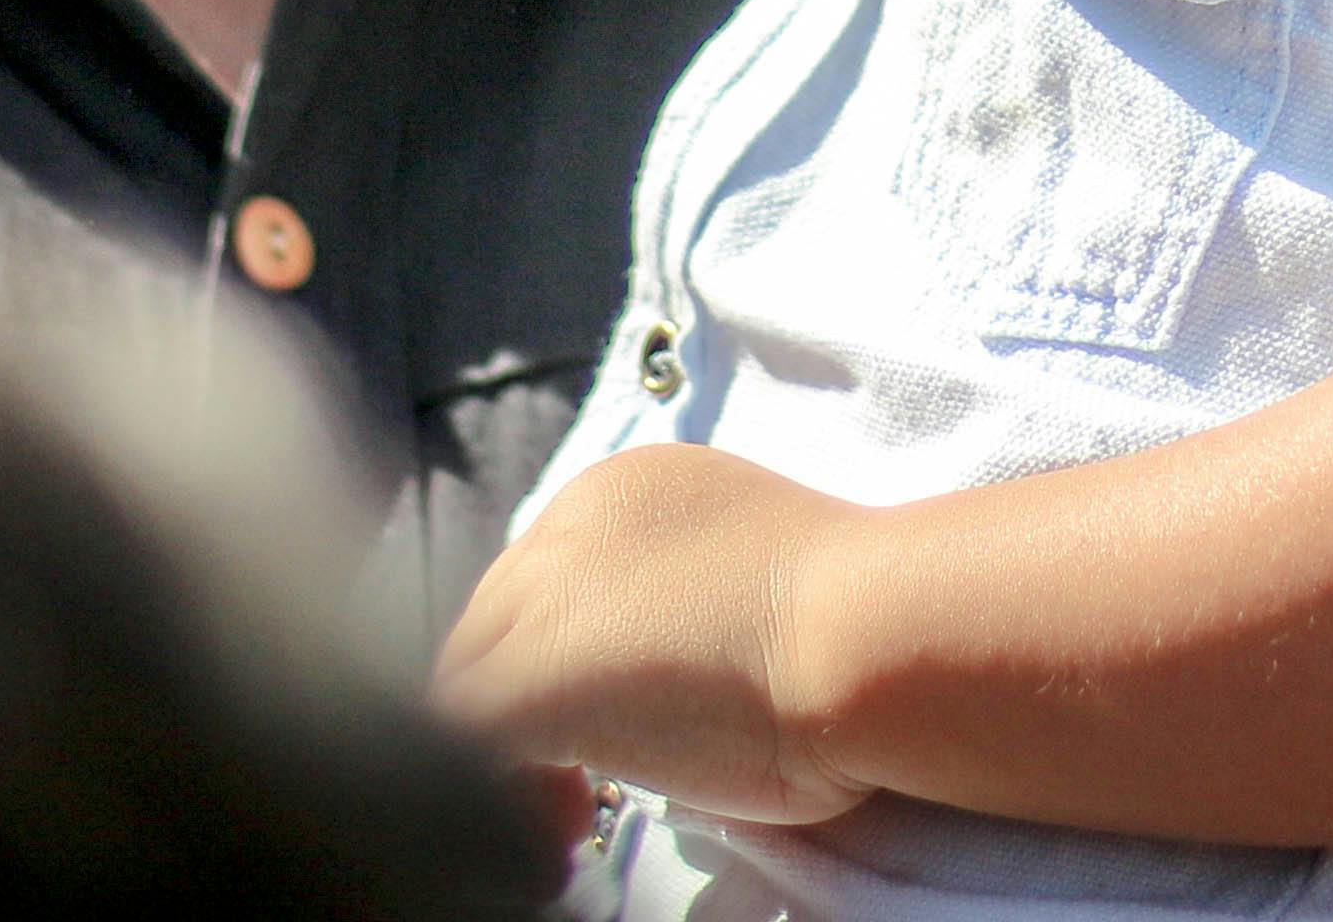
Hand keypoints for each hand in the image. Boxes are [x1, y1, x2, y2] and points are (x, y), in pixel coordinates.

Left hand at [436, 446, 876, 825]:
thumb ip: (680, 604)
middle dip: (524, 713)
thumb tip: (656, 678)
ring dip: (510, 760)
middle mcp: (568, 524)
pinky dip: (501, 800)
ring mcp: (543, 599)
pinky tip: (562, 840)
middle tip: (578, 794)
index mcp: (624, 492)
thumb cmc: (851, 617)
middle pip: (495, 627)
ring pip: (469, 683)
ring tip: (571, 819)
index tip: (614, 728)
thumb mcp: (748, 586)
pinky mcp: (532, 677)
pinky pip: (466, 747)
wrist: (866, 630)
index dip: (569, 663)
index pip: (549, 584)